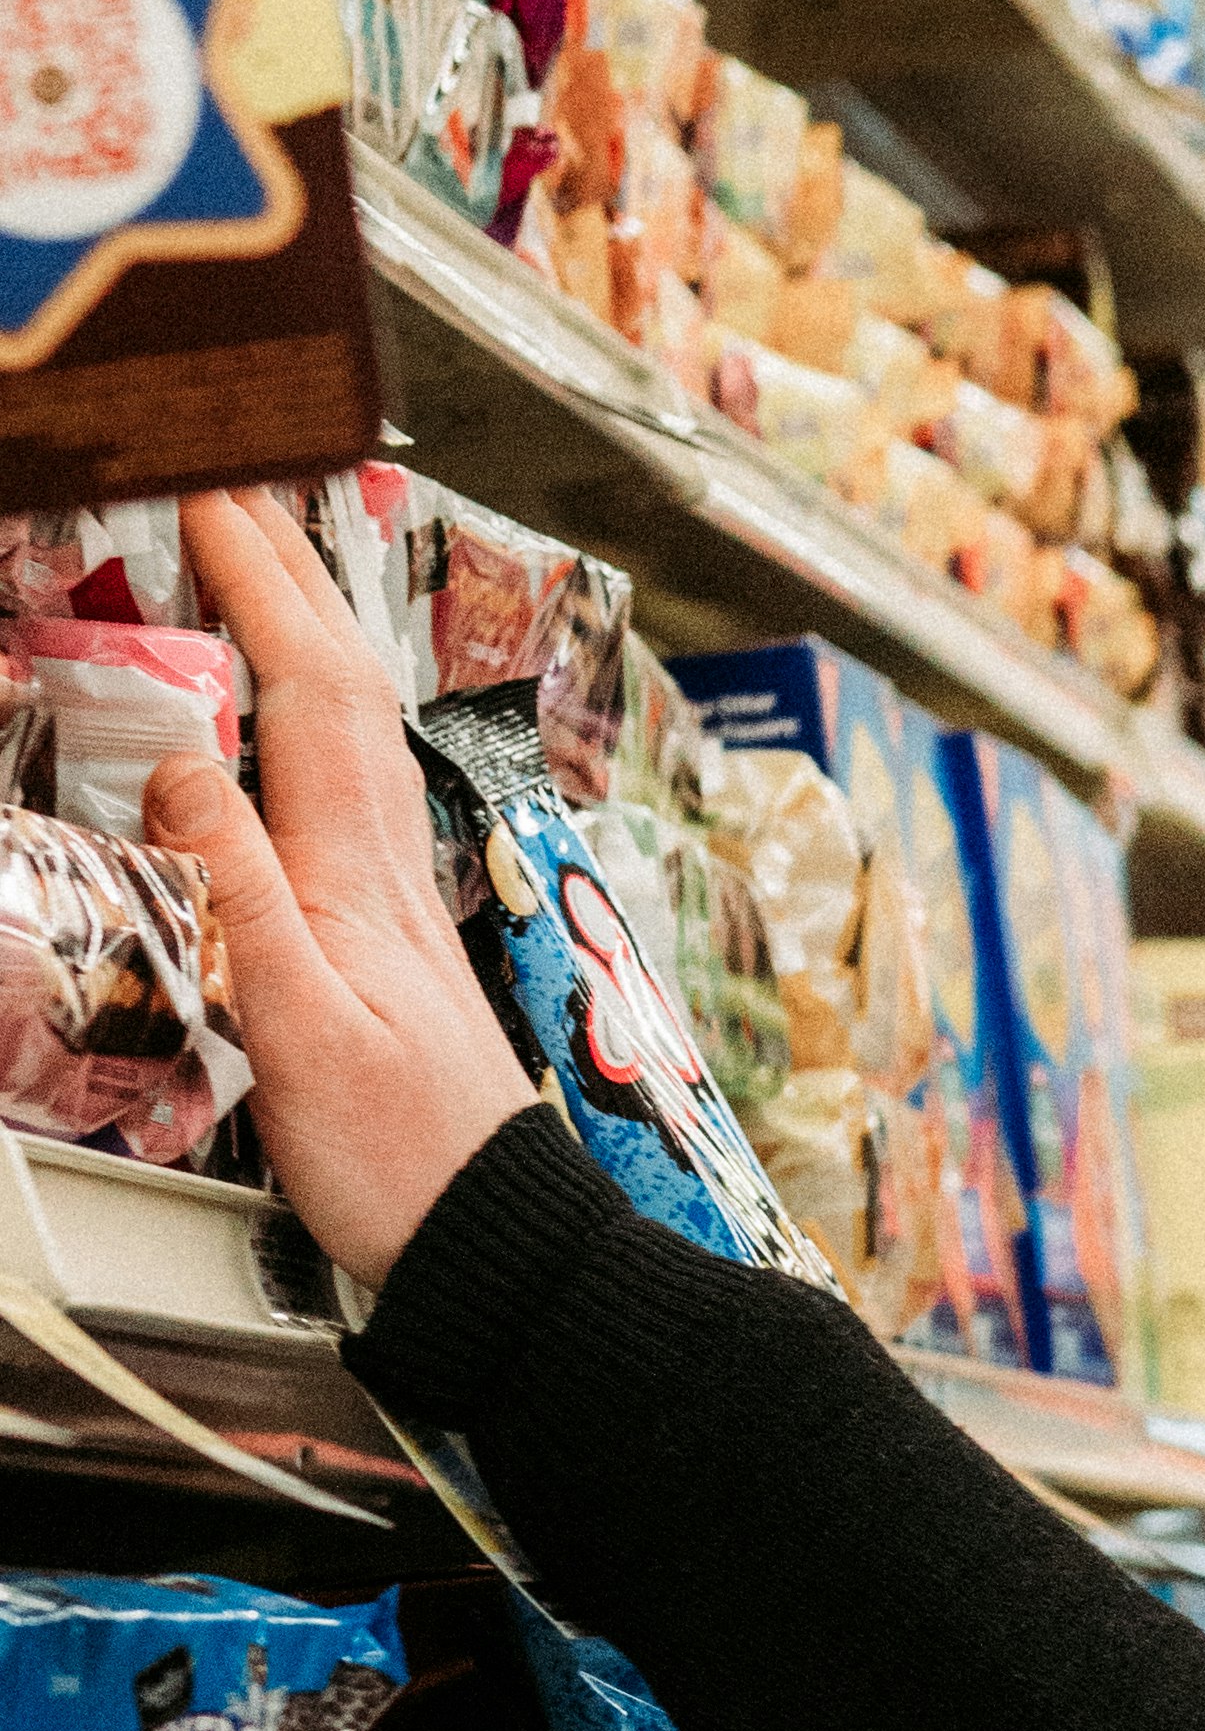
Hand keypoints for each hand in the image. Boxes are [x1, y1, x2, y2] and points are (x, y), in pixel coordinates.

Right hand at [147, 485, 536, 1286]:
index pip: (309, 687)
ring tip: (255, 569)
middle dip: (286, 571)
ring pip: (348, 732)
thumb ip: (240, 895)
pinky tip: (289, 734)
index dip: (260, 580)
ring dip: (302, 636)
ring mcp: (392, 902)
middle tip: (229, 481)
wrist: (495, 1249)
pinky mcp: (386, 944)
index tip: (209, 489)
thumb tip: (182, 762)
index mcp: (356, 873)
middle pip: (339, 685)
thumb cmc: (403, 1164)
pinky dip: (309, 726)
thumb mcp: (299, 1031)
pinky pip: (341, 790)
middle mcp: (384, 868)